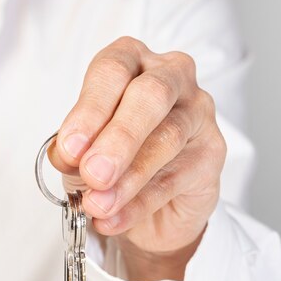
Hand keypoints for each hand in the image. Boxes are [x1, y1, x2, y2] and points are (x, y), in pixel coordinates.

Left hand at [49, 37, 225, 280]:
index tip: (70, 148)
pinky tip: (112, 219)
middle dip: (118, 138)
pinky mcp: (212, 153)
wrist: (150, 202)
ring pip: (167, 139)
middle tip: (93, 173)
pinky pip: (175, 179)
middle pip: (150, 95)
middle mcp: (170, 76)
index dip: (89, 110)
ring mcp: (197, 113)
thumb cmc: (112, 156)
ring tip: (98, 204)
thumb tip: (68, 156)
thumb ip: (72, 148)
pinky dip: (138, 205)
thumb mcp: (81, 148)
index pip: (112, 71)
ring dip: (127, 178)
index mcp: (130, 61)